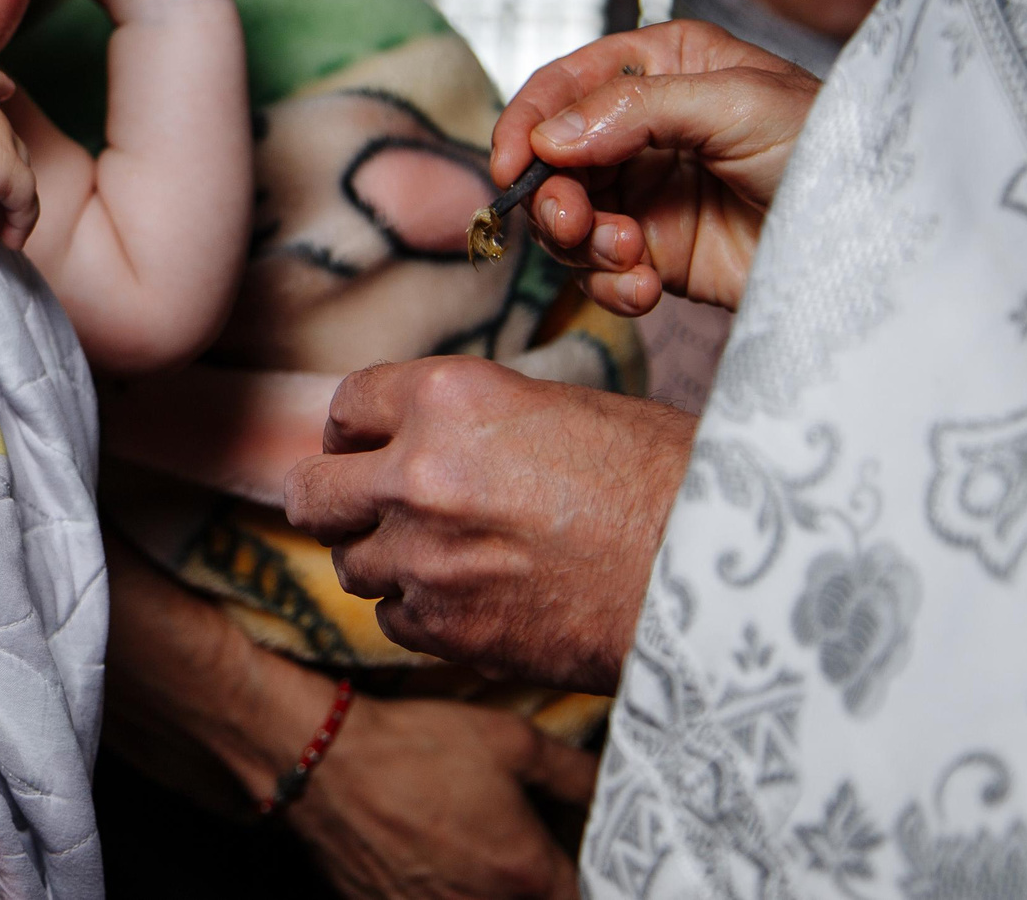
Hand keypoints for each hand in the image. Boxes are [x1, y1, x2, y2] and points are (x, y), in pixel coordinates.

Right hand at [101, 531, 589, 897]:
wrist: (323, 757)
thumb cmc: (415, 743)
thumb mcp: (508, 739)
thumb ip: (572, 770)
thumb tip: (616, 783)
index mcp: (526, 876)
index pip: (590, 897)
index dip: (595, 879)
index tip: (582, 855)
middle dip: (540, 884)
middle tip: (525, 848)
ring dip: (489, 888)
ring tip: (474, 848)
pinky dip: (440, 890)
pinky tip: (434, 857)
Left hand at [284, 358, 695, 693]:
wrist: (715, 574)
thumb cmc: (659, 478)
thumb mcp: (555, 408)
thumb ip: (467, 419)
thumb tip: (418, 434)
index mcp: (447, 397)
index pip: (346, 405)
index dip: (355, 429)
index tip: (366, 445)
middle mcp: (418, 473)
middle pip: (311, 492)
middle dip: (336, 498)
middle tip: (369, 504)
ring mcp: (425, 557)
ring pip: (352, 562)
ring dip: (386, 558)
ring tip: (447, 554)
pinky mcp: (448, 630)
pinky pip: (392, 618)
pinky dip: (420, 611)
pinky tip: (473, 597)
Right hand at [492, 21, 819, 315]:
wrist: (882, 245)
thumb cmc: (835, 148)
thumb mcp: (739, 105)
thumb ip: (638, 109)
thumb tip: (549, 136)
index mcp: (664, 67)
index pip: (566, 84)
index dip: (527, 122)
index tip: (512, 167)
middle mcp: (644, 127)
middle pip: (553, 158)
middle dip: (556, 197)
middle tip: (577, 226)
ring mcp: (647, 193)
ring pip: (566, 217)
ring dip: (584, 245)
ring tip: (630, 259)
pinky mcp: (657, 253)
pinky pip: (598, 269)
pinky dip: (609, 284)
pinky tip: (646, 289)